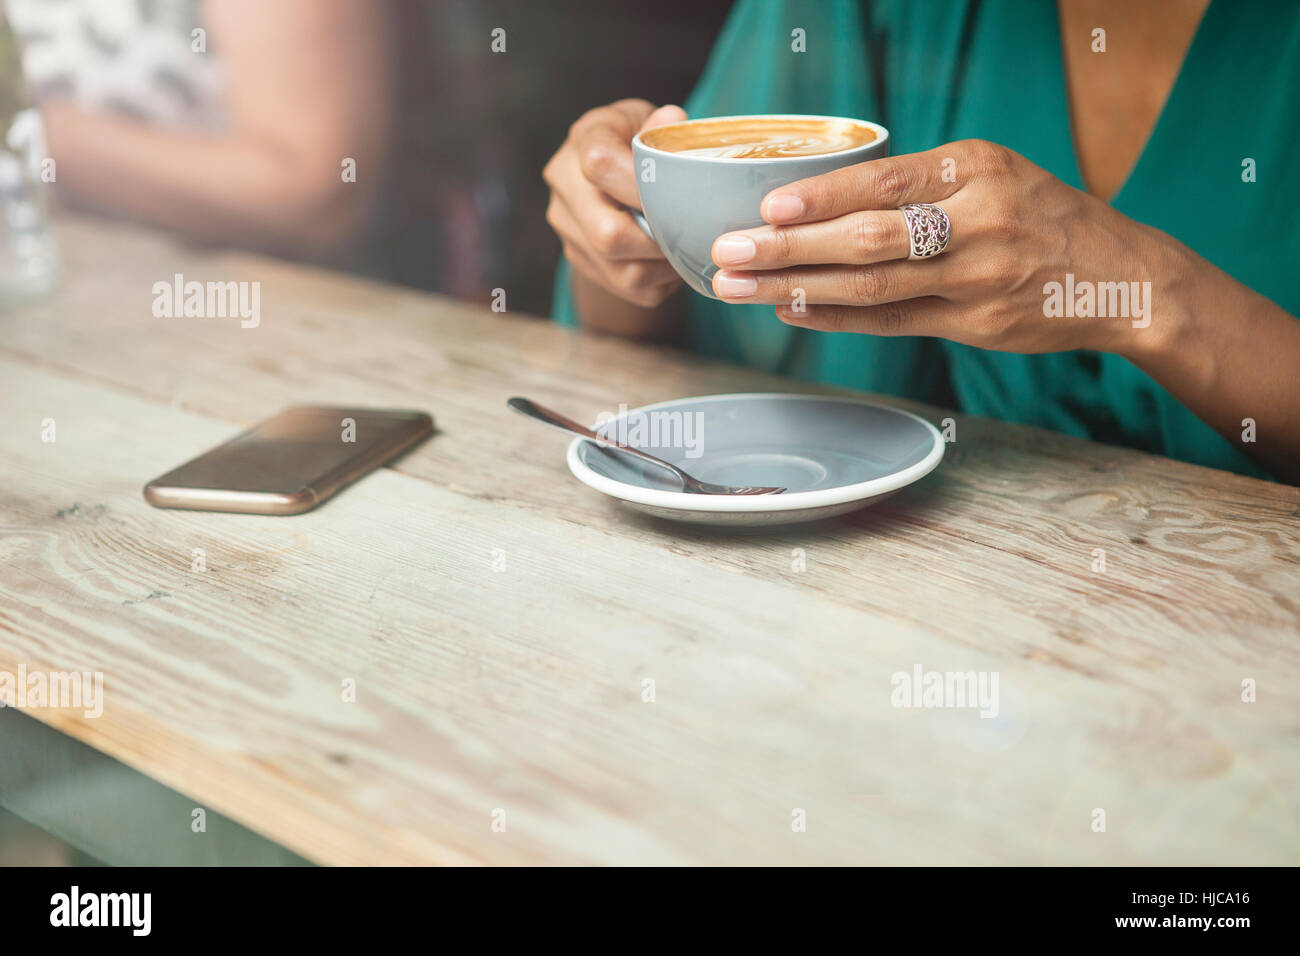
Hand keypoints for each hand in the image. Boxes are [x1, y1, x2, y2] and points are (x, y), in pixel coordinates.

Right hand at [543, 99, 686, 306]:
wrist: (609, 174)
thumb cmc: (638, 140)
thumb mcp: (649, 120)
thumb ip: (661, 128)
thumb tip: (673, 121)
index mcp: (584, 139)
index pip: (600, 166)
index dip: (644, 187)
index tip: (677, 192)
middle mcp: (564, 186)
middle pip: (607, 235)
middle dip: (659, 239)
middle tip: (690, 231)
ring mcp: (568, 229)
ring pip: (622, 272)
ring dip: (665, 266)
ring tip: (685, 246)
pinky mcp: (580, 260)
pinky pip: (629, 288)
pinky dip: (660, 280)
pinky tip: (671, 259)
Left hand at [709, 139, 1186, 357]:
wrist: (1120, 277)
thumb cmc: (1040, 216)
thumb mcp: (992, 174)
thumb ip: (920, 185)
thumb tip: (822, 195)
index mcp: (977, 168)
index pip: (884, 181)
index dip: (821, 196)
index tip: (767, 204)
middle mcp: (979, 220)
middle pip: (869, 238)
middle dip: (790, 246)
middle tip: (730, 250)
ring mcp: (978, 278)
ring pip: (872, 286)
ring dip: (797, 287)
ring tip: (741, 286)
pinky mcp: (976, 325)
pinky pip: (892, 322)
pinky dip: (836, 318)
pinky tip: (792, 310)